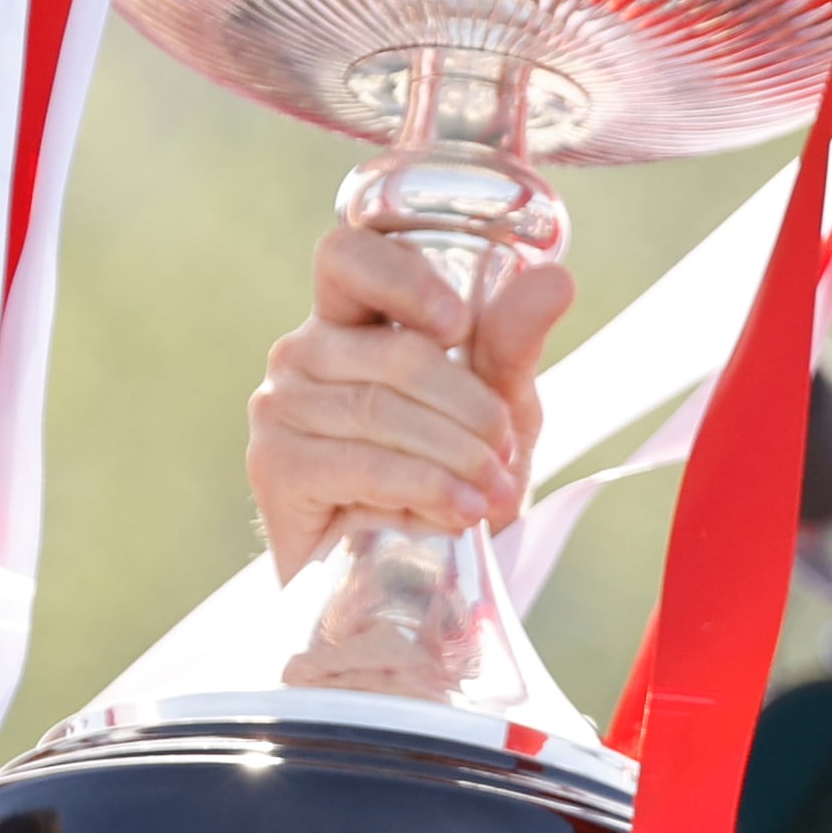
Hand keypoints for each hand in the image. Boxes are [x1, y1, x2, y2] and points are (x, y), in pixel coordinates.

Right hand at [247, 221, 576, 578]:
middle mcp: (304, 352)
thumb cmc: (448, 476)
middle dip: (468, 407)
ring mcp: (281, 406)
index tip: (458, 325)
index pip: (351, 255)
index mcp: (351, 317)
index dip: (403, 278)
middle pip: (392, 353)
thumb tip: (556, 280)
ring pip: (381, 411)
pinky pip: (360, 464)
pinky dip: (422, 488)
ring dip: (455, 456)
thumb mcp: (496, 407)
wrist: (409, 577)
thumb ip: (512, 343)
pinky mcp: (275, 465)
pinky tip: (457, 511)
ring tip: (493, 493)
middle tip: (506, 452)